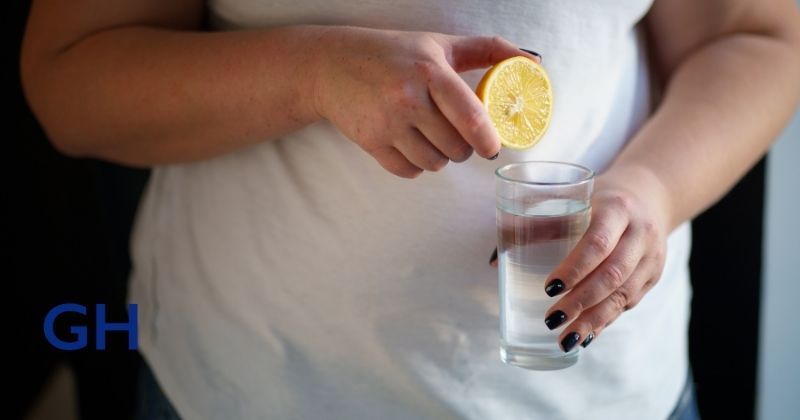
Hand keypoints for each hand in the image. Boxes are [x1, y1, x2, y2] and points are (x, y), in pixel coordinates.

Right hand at [313, 27, 538, 177]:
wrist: (332, 65)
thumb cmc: (393, 53)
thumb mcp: (439, 44)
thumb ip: (486, 50)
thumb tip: (532, 62)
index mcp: (430, 71)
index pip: (470, 117)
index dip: (488, 140)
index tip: (493, 147)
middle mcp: (408, 98)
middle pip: (456, 148)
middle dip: (464, 148)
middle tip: (458, 136)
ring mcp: (388, 123)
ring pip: (434, 163)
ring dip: (441, 157)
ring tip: (432, 138)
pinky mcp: (371, 142)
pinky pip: (409, 171)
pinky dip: (417, 165)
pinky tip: (412, 146)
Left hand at [489, 166, 671, 350]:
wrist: (650, 195)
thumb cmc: (599, 199)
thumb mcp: (573, 199)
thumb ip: (535, 224)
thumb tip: (494, 260)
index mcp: (617, 209)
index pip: (598, 242)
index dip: (575, 267)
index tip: (549, 287)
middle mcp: (640, 233)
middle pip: (613, 274)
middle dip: (581, 301)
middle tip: (551, 320)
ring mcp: (651, 257)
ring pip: (624, 294)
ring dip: (593, 320)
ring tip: (566, 339)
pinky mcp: (654, 275)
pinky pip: (630, 303)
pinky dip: (606, 321)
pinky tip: (585, 335)